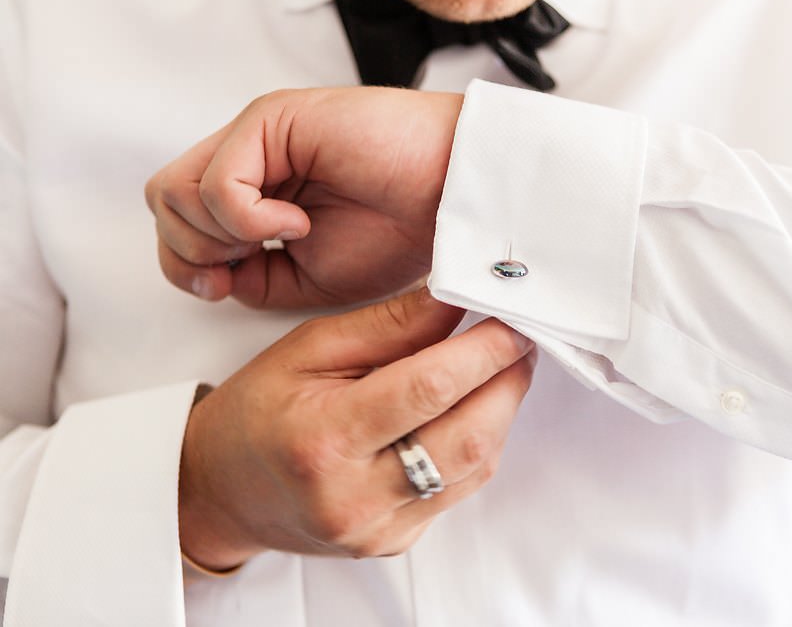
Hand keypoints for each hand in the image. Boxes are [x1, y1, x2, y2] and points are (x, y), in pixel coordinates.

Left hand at [145, 87, 461, 307]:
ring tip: (286, 236)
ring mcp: (256, 136)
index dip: (186, 265)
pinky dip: (249, 221)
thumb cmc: (400, 233)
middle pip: (163, 204)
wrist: (454, 198)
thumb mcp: (310, 280)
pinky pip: (217, 186)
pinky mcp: (271, 121)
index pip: (177, 223)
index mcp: (257, 191)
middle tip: (256, 259)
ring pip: (172, 193)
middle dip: (195, 252)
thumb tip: (210, 274)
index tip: (226, 286)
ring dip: (220, 236)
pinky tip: (297, 223)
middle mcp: (249, 158)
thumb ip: (255, 278)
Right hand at [179, 288, 535, 568]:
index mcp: (324, 439)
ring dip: (501, 410)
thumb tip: (455, 298)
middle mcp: (355, 497)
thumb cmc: (255, 413)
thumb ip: (389, 326)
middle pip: (469, 437)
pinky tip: (468, 410)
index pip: (429, 388)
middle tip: (520, 339)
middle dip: (508, 380)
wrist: (222, 493)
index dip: (483, 350)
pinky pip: (460, 488)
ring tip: (498, 368)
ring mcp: (379, 529)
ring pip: (476, 466)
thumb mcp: (308, 349)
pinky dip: (477, 443)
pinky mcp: (396, 542)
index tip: (511, 318)